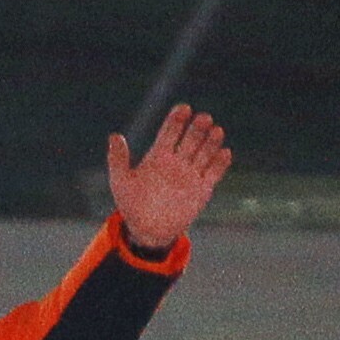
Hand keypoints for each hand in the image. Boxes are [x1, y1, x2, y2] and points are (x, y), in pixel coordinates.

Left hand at [108, 106, 230, 253]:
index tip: (183, 108)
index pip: (170, 132)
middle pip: (190, 139)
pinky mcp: (202, 188)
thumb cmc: (131, 204)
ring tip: (216, 130)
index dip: (176, 120)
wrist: (148, 230)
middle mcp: (177, 161)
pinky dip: (220, 163)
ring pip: (204, 152)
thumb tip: (114, 135)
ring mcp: (191, 173)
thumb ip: (118, 159)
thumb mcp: (121, 181)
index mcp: (158, 156)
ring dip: (211, 141)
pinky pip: (214, 172)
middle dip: (197, 128)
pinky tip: (224, 153)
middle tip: (203, 118)